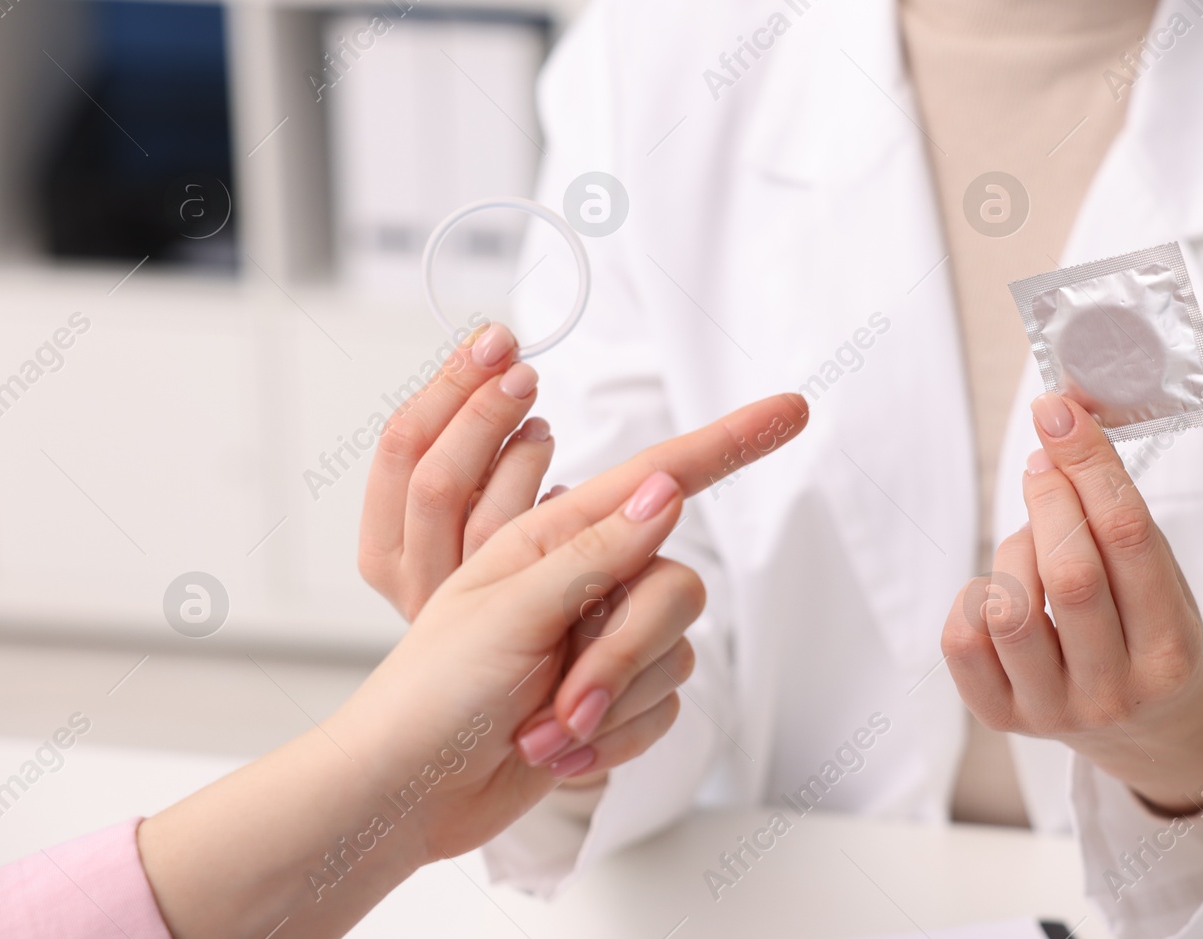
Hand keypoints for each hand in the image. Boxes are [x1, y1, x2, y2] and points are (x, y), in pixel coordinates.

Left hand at [138, 393, 808, 938]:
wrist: (409, 792)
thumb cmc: (432, 693)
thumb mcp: (507, 610)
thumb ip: (595, 551)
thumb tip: (666, 490)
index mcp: (556, 538)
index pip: (659, 477)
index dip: (730, 442)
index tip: (793, 410)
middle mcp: (590, 582)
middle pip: (674, 590)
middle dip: (622, 659)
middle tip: (562, 705)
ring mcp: (604, 640)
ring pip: (673, 658)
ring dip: (606, 710)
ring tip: (540, 734)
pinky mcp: (617, 698)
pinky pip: (664, 711)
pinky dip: (610, 743)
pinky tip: (555, 755)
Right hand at [358, 322, 555, 620]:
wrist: (478, 711)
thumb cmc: (479, 604)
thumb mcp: (458, 523)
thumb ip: (466, 455)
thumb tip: (494, 361)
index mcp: (383, 545)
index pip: (401, 447)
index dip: (447, 386)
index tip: (490, 341)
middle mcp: (413, 577)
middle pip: (434, 475)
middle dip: (481, 410)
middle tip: (521, 368)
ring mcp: (462, 606)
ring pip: (482, 514)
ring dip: (517, 455)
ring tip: (542, 426)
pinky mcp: (511, 628)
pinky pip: (530, 556)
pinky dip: (546, 503)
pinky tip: (565, 484)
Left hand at [941, 393, 1202, 814]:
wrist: (1152, 732)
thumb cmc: (1153, 635)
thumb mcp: (1163, 580)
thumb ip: (1118, 519)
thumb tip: (1057, 436)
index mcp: (1171, 650)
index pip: (1129, 539)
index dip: (1089, 465)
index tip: (1060, 413)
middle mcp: (1115, 689)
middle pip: (1070, 574)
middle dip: (1049, 496)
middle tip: (1044, 461)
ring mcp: (1055, 711)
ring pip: (1010, 607)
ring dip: (1015, 549)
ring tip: (1033, 542)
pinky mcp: (1002, 718)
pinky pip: (962, 640)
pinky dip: (975, 595)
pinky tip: (1003, 589)